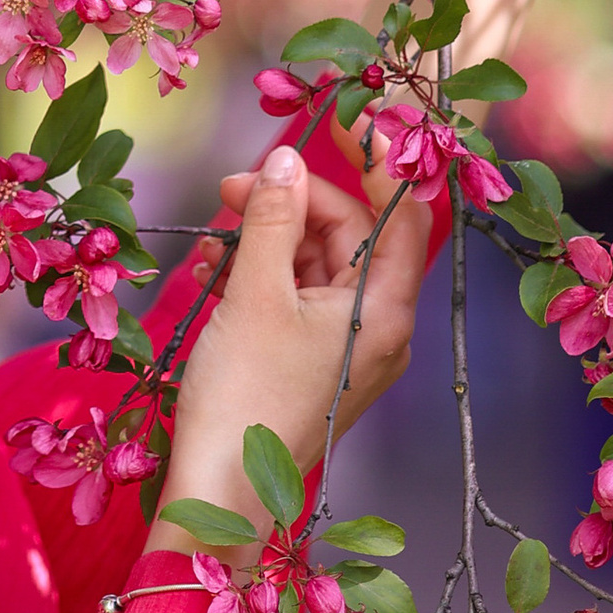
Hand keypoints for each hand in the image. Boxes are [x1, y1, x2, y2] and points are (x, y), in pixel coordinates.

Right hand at [151, 140, 432, 549]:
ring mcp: (346, 351)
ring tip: (210, 244)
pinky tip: (213, 274)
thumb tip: (284, 159)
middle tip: (228, 188)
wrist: (216, 494)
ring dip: (264, 242)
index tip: (345, 117)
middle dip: (291, 204)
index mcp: (385, 311)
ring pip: (316, 267)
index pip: (401, 214)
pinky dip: (258, 279)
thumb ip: (270, 218)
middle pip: (350, 237)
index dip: (378, 160)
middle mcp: (379, 329)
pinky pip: (296, 301)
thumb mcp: (253, 294)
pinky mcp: (312, 366)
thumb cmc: (243, 397)